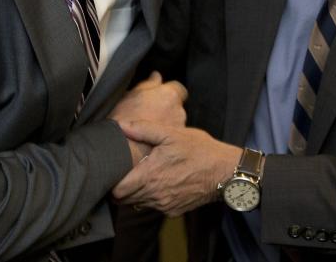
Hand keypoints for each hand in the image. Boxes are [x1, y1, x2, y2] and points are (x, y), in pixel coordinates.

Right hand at [109, 72, 187, 165]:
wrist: (122, 146)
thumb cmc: (125, 118)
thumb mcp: (133, 93)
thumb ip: (149, 83)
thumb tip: (156, 75)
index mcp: (169, 94)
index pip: (178, 89)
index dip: (168, 92)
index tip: (158, 97)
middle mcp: (178, 110)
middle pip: (176, 106)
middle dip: (166, 108)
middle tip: (149, 113)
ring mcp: (178, 129)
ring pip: (174, 122)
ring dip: (165, 122)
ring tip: (147, 127)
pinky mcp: (173, 144)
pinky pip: (171, 136)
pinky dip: (164, 136)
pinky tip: (149, 138)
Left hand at [112, 120, 240, 216]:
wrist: (225, 171)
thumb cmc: (199, 150)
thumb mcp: (171, 133)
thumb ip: (143, 129)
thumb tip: (121, 125)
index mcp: (150, 176)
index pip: (117, 191)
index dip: (110, 182)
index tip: (112, 170)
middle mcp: (155, 195)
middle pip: (124, 200)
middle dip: (120, 187)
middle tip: (122, 171)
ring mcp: (164, 205)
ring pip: (137, 204)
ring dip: (135, 192)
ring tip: (140, 174)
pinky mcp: (173, 210)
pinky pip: (153, 206)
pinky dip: (150, 197)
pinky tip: (158, 181)